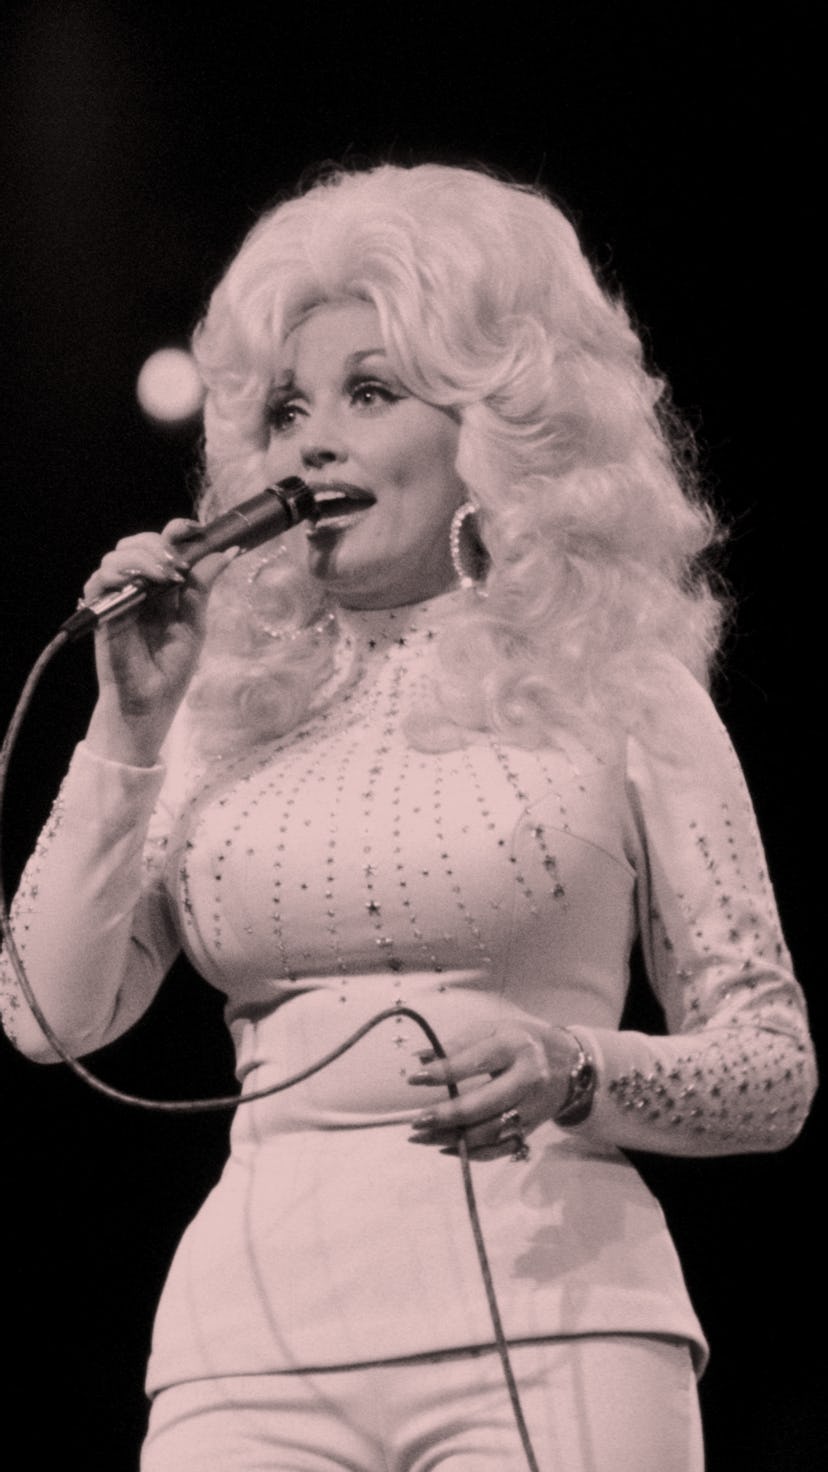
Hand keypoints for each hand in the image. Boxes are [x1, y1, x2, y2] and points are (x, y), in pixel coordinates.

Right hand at [82, 519, 235, 763]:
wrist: (150, 703)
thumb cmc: (170, 669)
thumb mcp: (194, 624)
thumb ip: (202, 587)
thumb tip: (227, 552)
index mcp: (162, 588)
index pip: (163, 546)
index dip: (176, 531)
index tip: (196, 529)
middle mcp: (138, 588)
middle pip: (137, 543)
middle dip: (159, 543)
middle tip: (178, 564)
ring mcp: (118, 598)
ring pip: (117, 555)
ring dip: (143, 556)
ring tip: (166, 575)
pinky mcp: (100, 612)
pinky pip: (99, 580)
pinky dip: (121, 573)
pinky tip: (144, 583)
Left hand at [407, 1019, 579, 1159]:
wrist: (568, 1064)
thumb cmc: (521, 1042)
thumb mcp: (494, 1030)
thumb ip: (458, 1044)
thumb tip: (420, 1059)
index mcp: (516, 1046)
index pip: (477, 1061)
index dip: (444, 1071)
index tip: (414, 1078)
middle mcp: (528, 1078)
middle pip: (486, 1104)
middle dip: (447, 1115)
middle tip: (417, 1121)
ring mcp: (533, 1108)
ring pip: (492, 1131)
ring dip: (454, 1138)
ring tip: (422, 1137)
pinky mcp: (532, 1129)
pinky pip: (501, 1148)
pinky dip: (473, 1152)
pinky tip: (446, 1147)